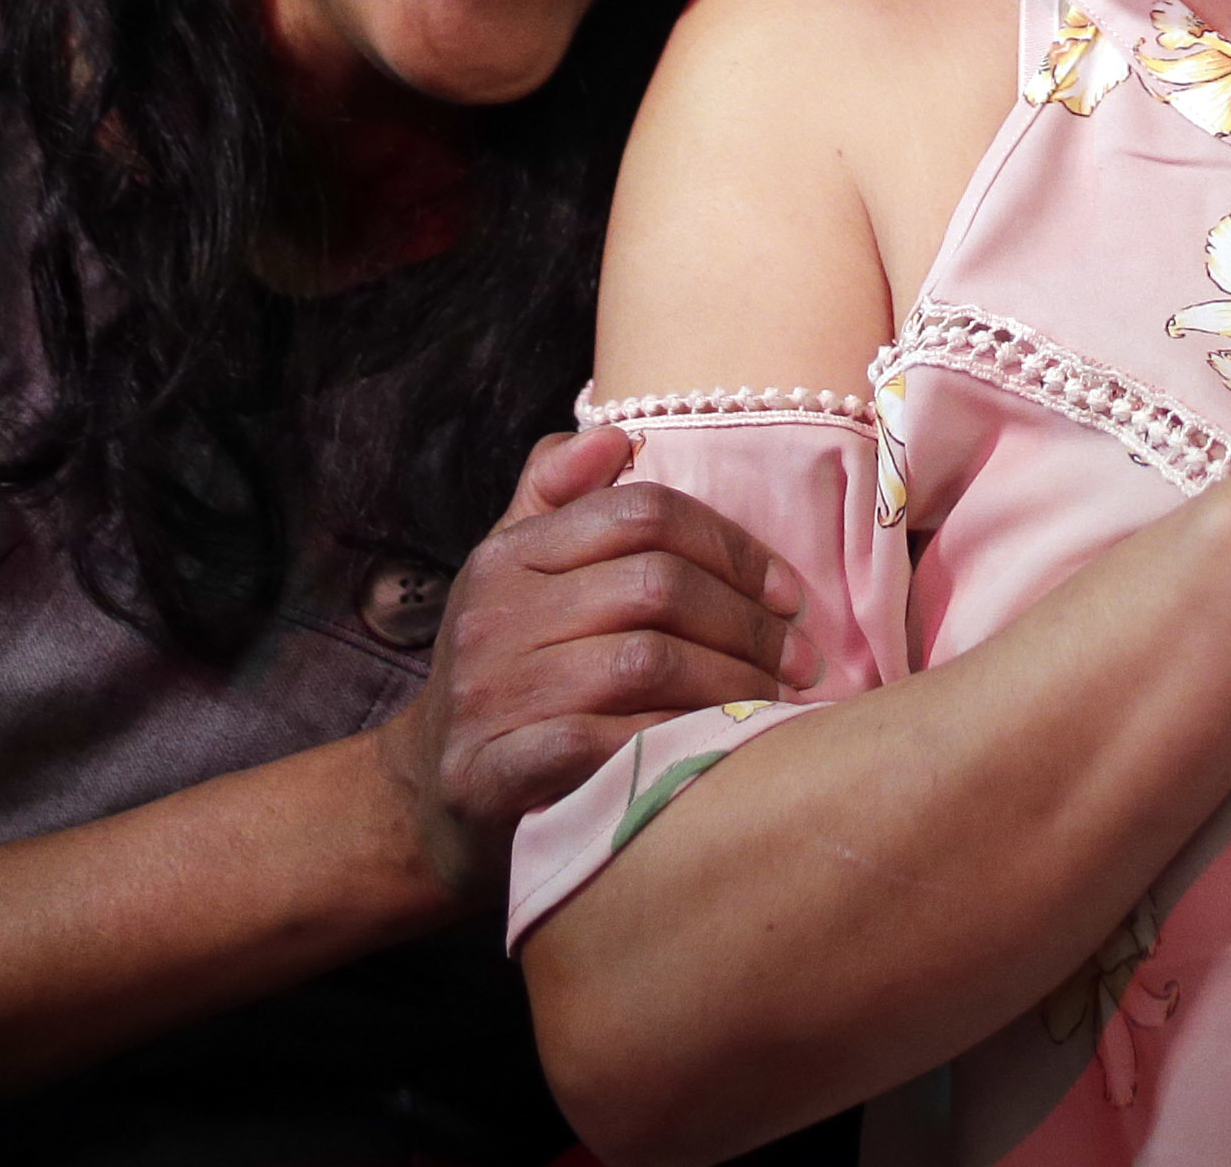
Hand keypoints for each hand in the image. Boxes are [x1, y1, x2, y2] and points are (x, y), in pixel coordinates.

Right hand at [389, 428, 807, 900]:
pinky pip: (604, 745)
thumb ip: (556, 498)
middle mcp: (493, 615)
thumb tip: (612, 434)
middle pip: (654, 586)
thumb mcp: (516, 576)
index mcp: (509, 555)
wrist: (429, 796)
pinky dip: (673, 742)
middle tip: (801, 660)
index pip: (641, 514)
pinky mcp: (492, 772)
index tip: (788, 594)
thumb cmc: (506, 675)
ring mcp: (489, 694)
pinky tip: (717, 753)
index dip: (731, 547)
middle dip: (746, 623)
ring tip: (773, 706)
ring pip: (643, 663)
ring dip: (728, 685)